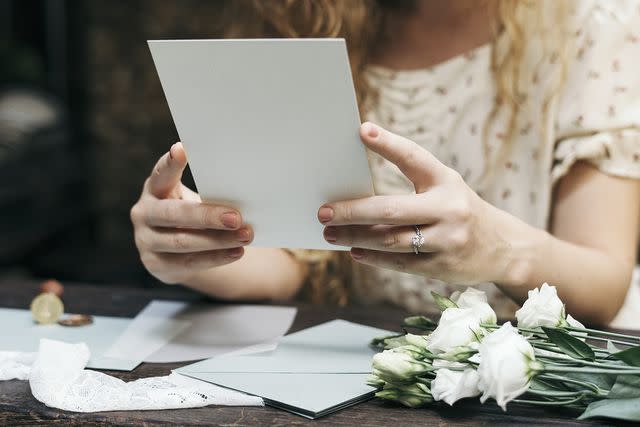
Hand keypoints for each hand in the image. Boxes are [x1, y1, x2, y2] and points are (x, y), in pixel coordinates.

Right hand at [131, 142, 252, 283]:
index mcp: (155, 189)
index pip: (161, 174)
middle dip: (207, 216)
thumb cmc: (191, 215)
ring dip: (218, 240)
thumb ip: (207, 193)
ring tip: (245, 236)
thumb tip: (247, 191)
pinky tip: (236, 252)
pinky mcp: (156, 264)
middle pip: (174, 214)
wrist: (176, 252)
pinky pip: (188, 262)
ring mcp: (146, 240)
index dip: (170, 164)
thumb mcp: (192, 199)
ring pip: (183, 241)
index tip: (182, 149)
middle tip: (236, 217)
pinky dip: (215, 257)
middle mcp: (144, 213)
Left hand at [318, 122, 516, 285]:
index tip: (362, 130)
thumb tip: (358, 194)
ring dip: (355, 238)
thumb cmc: (459, 210)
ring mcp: (446, 240)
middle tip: (323, 212)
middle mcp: (449, 209)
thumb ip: (411, 186)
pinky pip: (398, 263)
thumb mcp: (445, 188)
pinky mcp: (441, 266)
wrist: (502, 248)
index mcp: (446, 181)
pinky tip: (354, 252)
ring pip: (389, 240)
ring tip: (331, 234)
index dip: (389, 144)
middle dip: (352, 211)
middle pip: (390, 210)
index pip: (414, 157)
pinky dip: (372, 257)